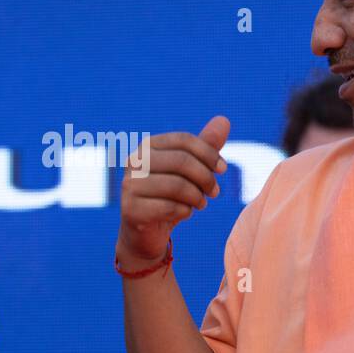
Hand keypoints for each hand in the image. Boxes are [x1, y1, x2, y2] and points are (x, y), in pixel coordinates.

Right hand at [117, 116, 229, 267]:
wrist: (145, 233)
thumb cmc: (169, 197)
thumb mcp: (190, 171)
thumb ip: (205, 146)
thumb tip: (224, 120)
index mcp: (147, 146)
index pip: (184, 140)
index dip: (209, 153)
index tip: (223, 169)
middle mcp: (134, 162)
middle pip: (181, 161)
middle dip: (205, 177)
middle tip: (215, 192)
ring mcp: (129, 185)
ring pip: (177, 186)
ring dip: (197, 197)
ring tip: (201, 203)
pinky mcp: (130, 209)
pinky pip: (170, 207)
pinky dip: (186, 212)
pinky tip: (186, 213)